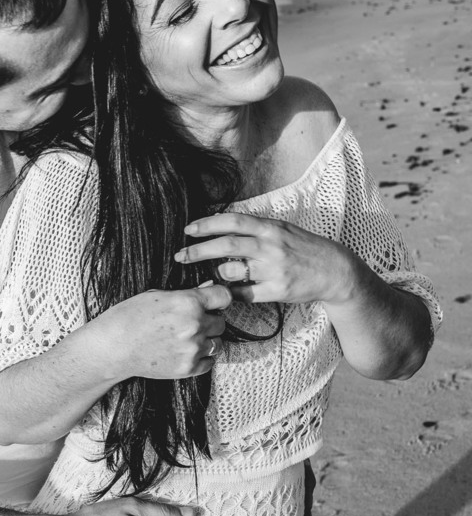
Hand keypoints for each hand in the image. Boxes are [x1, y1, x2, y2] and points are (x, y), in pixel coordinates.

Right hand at [97, 284, 231, 380]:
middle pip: (221, 323)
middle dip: (209, 321)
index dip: (218, 298)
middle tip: (191, 323)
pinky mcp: (188, 368)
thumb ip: (186, 294)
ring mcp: (192, 349)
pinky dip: (201, 358)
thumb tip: (209, 287)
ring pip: (218, 343)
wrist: (112, 348)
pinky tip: (185, 352)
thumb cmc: (129, 317)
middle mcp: (194, 326)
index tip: (213, 302)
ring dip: (207, 340)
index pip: (224, 296)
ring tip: (187, 339)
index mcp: (187, 303)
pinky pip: (210, 362)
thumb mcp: (155, 296)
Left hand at [176, 213, 357, 305]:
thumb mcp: (281, 229)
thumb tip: (218, 226)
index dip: (206, 224)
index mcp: (270, 228)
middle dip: (198, 250)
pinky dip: (230, 292)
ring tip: (216, 273)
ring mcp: (274, 269)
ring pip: (232, 271)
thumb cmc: (302, 248)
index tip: (187, 229)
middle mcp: (271, 246)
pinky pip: (243, 293)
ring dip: (217, 272)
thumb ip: (254, 228)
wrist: (335, 271)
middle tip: (180, 255)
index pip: (233, 221)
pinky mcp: (277, 290)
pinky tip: (227, 290)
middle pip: (226, 245)